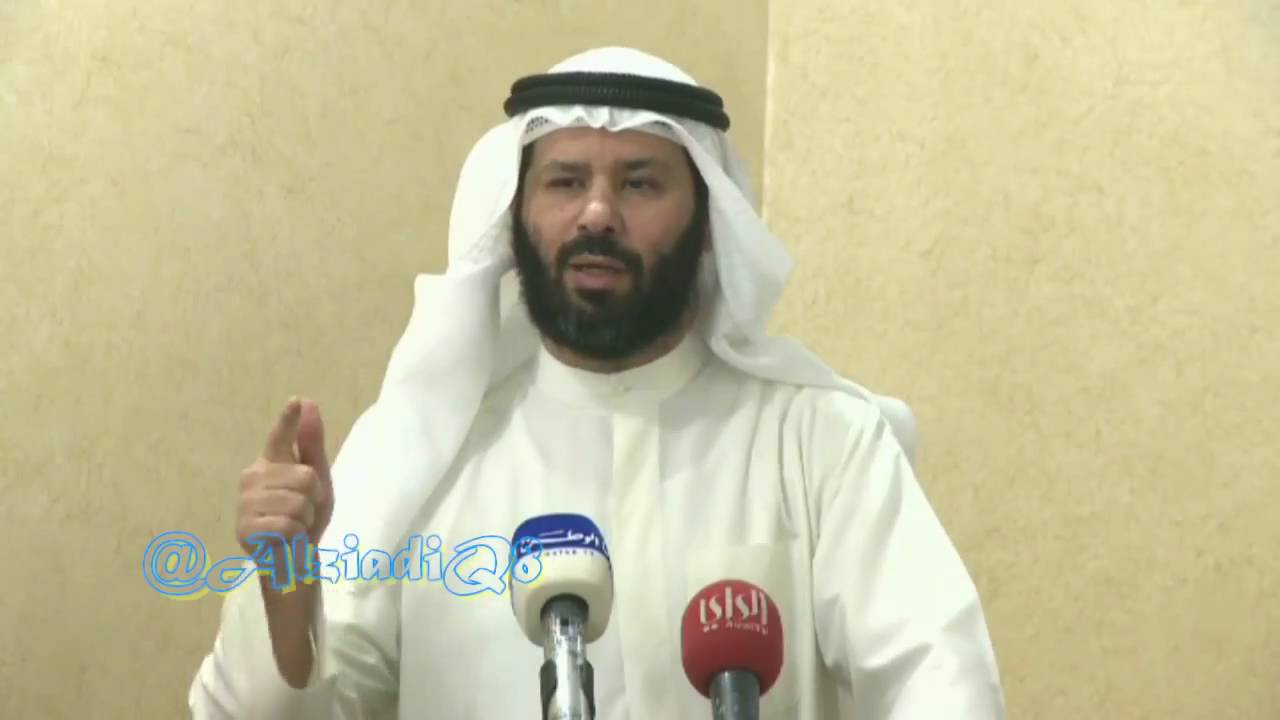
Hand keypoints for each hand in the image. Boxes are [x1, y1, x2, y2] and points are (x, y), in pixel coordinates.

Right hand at [236, 397, 332, 581]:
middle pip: (304, 476)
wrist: (293, 558)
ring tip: (293, 525)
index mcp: (271, 462)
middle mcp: (252, 477)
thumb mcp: (316, 481)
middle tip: (302, 512)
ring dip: (304, 519)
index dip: (288, 420)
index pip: (280, 437)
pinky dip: (294, 535)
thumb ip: (311, 445)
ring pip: (297, 502)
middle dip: (313, 498)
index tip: (296, 402)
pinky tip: (283, 539)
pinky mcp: (244, 528)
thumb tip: (308, 403)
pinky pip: (287, 524)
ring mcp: (245, 502)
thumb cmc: (304, 517)